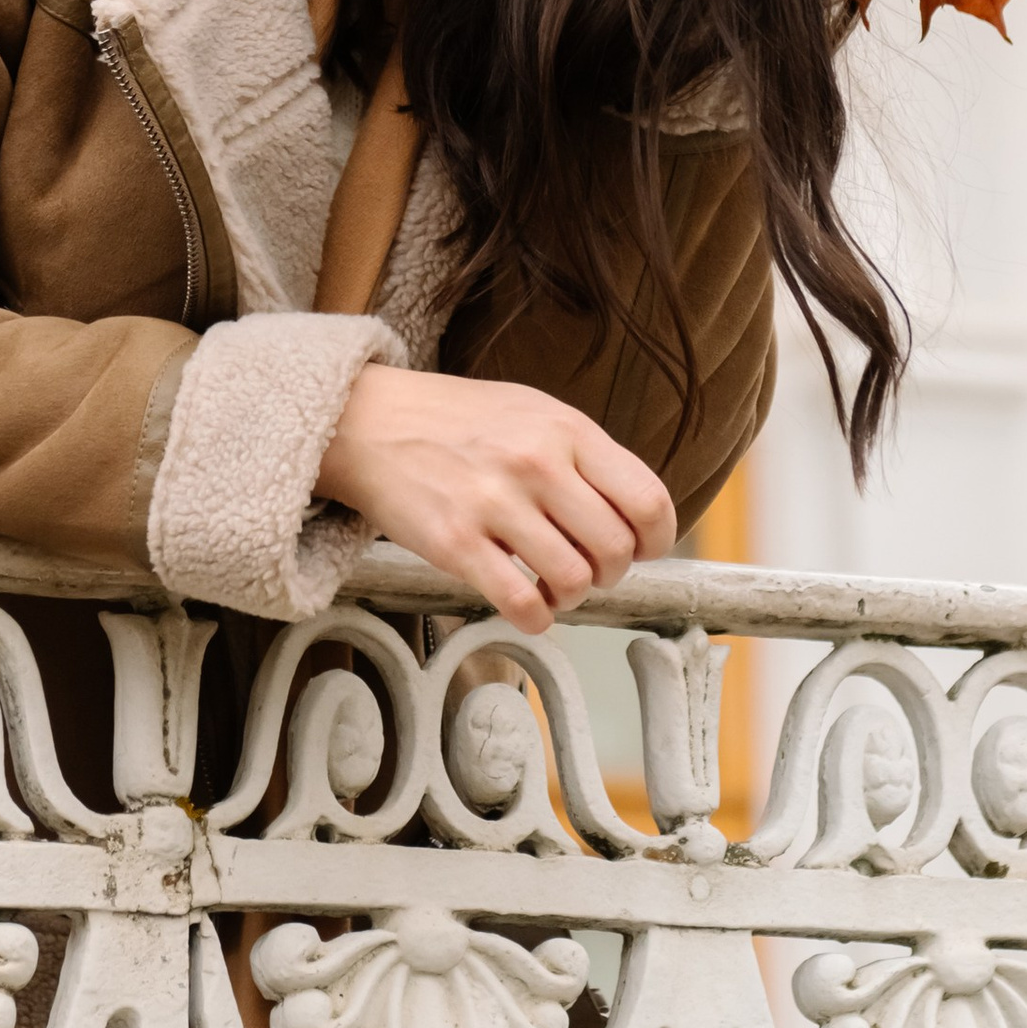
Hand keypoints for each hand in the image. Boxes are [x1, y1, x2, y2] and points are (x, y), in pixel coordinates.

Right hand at [315, 366, 675, 632]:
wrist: (369, 422)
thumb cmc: (455, 421)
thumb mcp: (532, 412)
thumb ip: (583, 455)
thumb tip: (632, 514)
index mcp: (566, 430)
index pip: (647, 500)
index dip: (657, 540)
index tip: (642, 550)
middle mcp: (537, 464)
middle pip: (615, 549)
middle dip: (610, 573)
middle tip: (587, 568)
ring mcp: (495, 503)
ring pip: (574, 580)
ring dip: (571, 595)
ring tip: (551, 584)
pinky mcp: (456, 543)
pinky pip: (522, 603)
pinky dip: (536, 616)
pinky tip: (525, 602)